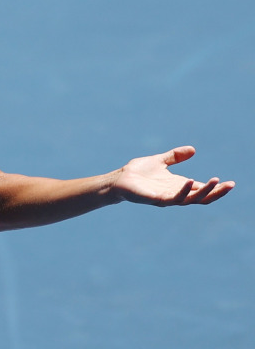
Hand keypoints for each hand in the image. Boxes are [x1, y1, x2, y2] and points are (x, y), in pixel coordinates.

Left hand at [114, 146, 233, 205]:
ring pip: (191, 199)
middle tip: (230, 185)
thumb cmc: (138, 172)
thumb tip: (193, 149)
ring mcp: (167, 198)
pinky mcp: (157, 199)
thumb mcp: (160, 160)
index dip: (216, 187)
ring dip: (205, 192)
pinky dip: (184, 190)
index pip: (202, 189)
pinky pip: (174, 198)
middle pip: (202, 197)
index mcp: (178, 186)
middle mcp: (176, 193)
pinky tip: (190, 181)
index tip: (230, 183)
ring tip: (215, 181)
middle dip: (217, 192)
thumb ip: (175, 156)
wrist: (119, 179)